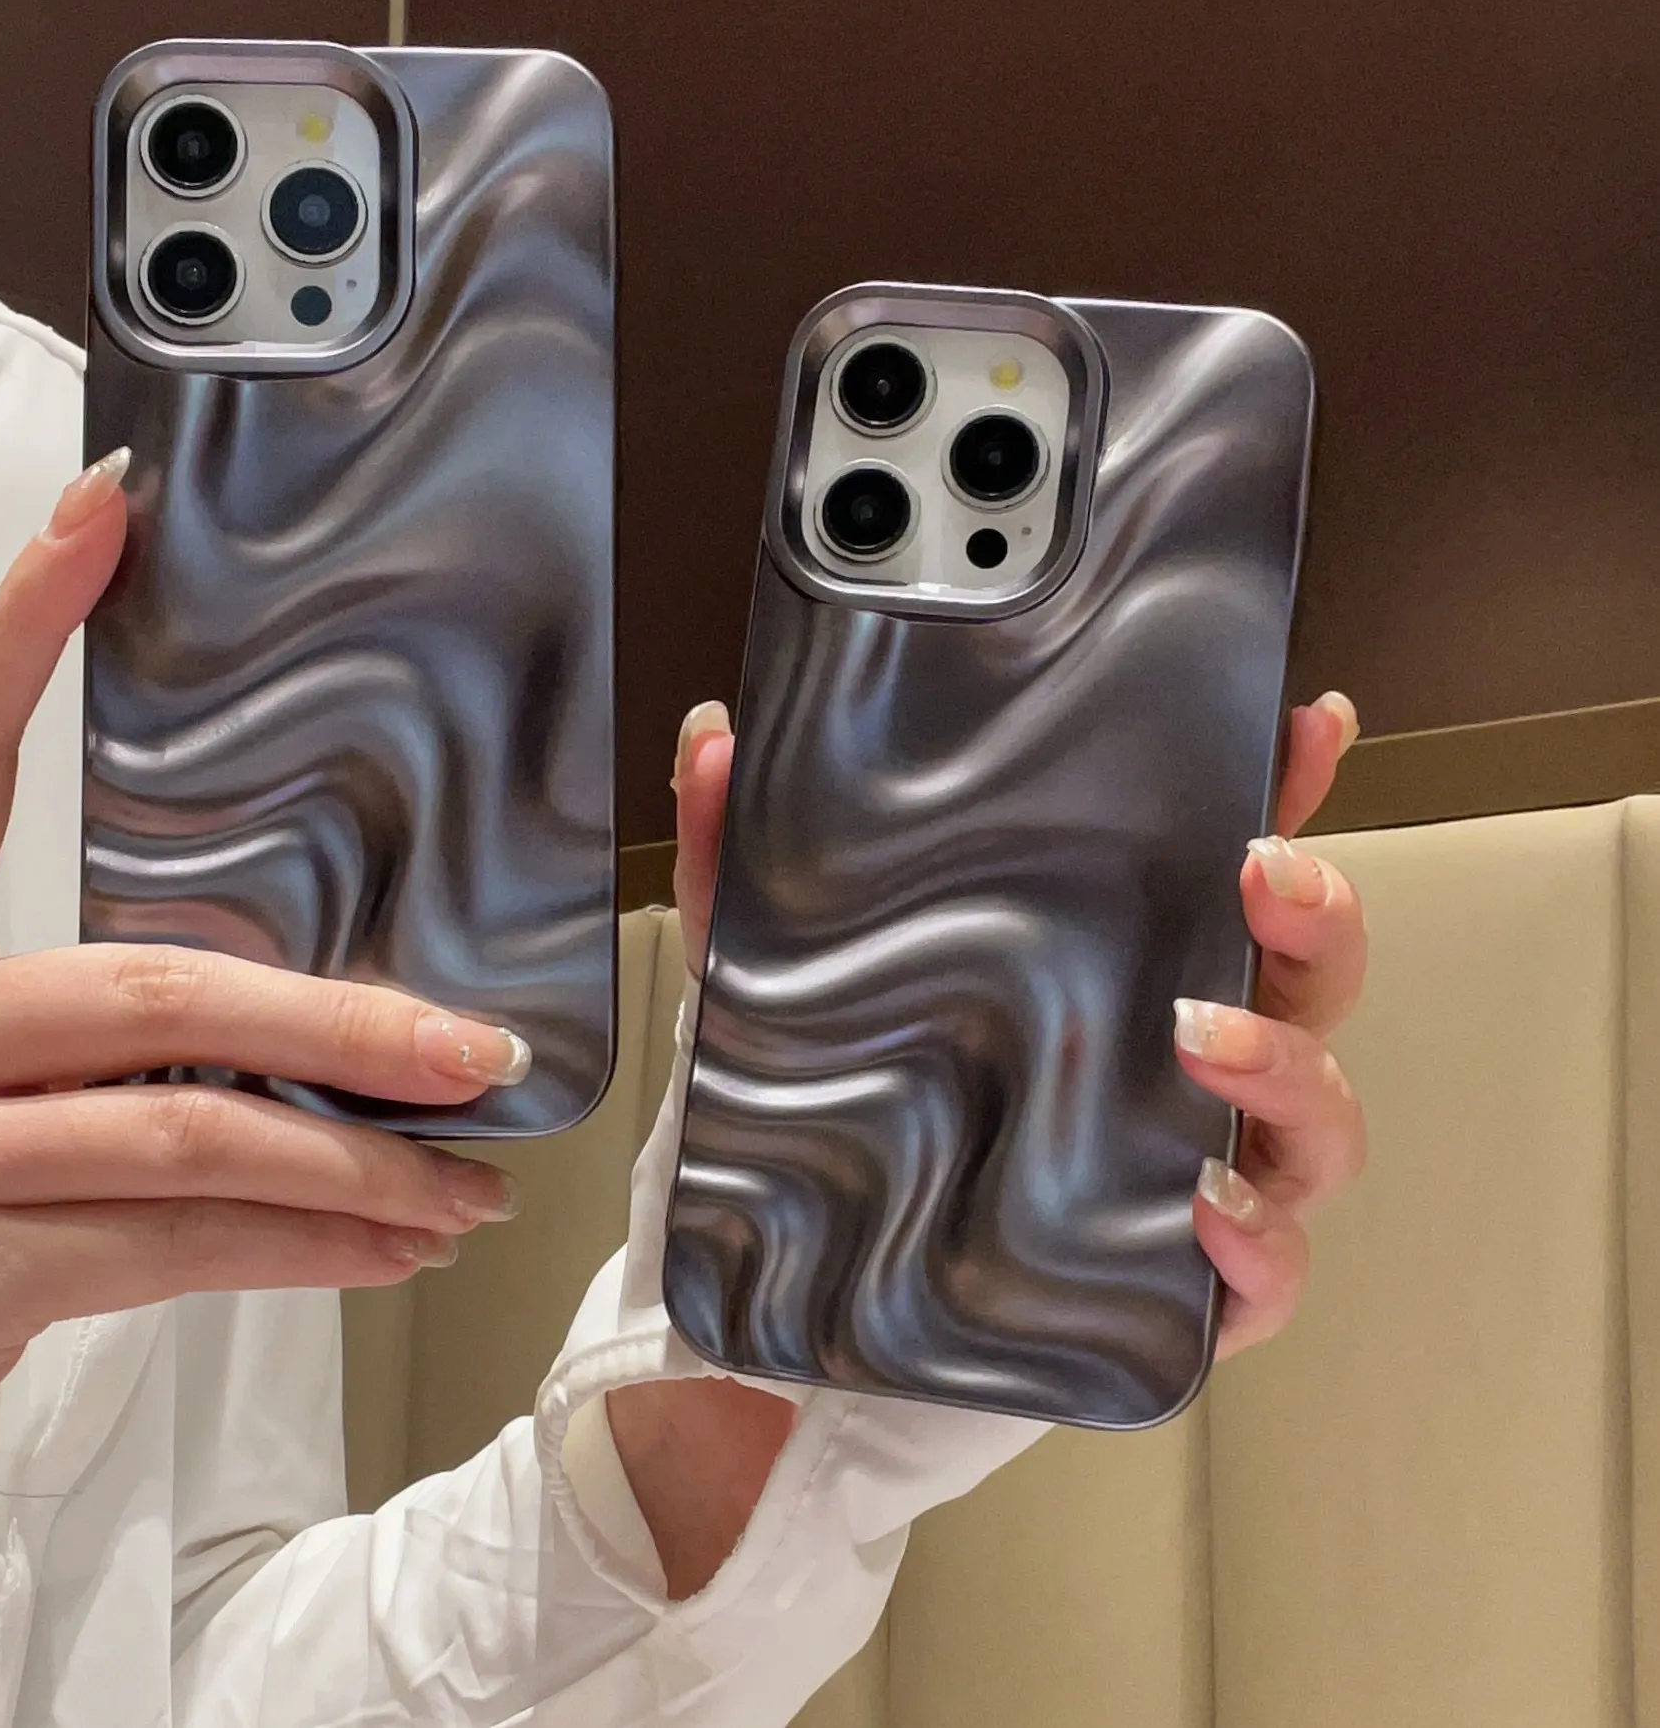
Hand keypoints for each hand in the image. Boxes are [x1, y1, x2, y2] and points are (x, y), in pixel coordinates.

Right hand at [0, 452, 520, 1490]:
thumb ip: (118, 1036)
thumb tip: (334, 1028)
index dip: (27, 627)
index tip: (106, 508)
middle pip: (153, 992)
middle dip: (340, 1025)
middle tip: (474, 1050)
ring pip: (186, 1137)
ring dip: (352, 1166)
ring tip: (463, 1185)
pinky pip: (172, 1248)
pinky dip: (302, 1250)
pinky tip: (385, 1250)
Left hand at [669, 691, 1367, 1362]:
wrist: (797, 1304)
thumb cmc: (830, 1116)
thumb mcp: (769, 979)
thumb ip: (740, 859)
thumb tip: (710, 740)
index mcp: (1115, 965)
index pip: (1223, 863)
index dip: (1285, 787)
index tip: (1305, 723)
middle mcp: (1178, 1060)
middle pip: (1307, 976)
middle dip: (1316, 915)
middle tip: (1260, 874)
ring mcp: (1196, 1172)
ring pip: (1317, 1117)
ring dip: (1287, 1069)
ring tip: (1202, 1035)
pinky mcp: (1183, 1296)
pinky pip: (1270, 1275)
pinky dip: (1263, 1242)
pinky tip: (1208, 1205)